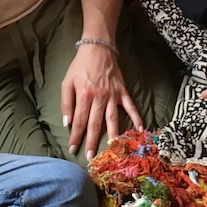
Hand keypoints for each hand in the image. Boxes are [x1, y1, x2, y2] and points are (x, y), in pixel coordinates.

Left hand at [61, 42, 141, 160]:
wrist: (98, 48)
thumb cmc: (80, 66)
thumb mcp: (66, 82)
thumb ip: (66, 103)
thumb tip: (67, 122)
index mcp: (83, 96)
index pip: (78, 121)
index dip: (75, 136)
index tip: (73, 149)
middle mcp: (99, 98)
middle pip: (95, 124)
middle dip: (91, 142)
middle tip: (90, 157)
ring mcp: (113, 96)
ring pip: (112, 119)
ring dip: (112, 135)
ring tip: (112, 150)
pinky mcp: (123, 92)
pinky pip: (130, 107)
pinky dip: (136, 118)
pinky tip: (140, 130)